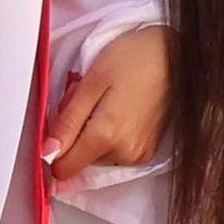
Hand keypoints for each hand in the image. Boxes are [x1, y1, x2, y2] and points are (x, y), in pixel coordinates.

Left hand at [46, 24, 169, 181]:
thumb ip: (68, 122)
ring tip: (107, 99)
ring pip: (96, 154)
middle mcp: (124, 154)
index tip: (61, 122)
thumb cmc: (132, 58)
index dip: (54, 147)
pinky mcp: (148, 150)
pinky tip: (119, 108)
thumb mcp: (91, 82)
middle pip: (80, 158)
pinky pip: (114, 151)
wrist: (177, 54)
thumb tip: (47, 153)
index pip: (64, 168)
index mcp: (106, 138)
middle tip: (89, 98)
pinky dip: (110, 133)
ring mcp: (139, 155)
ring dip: (93, 131)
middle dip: (76, 131)